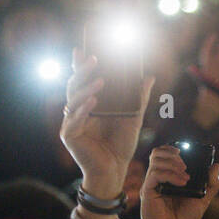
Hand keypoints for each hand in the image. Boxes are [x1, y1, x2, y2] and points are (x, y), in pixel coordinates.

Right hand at [60, 48, 155, 197]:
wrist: (116, 170)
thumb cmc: (121, 144)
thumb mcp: (133, 117)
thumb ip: (137, 97)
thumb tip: (148, 76)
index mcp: (88, 104)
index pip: (82, 80)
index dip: (80, 65)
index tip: (82, 48)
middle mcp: (76, 111)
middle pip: (74, 85)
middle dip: (83, 71)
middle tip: (94, 58)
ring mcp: (71, 123)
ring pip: (73, 100)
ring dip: (86, 88)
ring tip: (100, 79)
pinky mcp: (70, 136)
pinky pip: (75, 119)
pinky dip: (84, 109)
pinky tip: (93, 101)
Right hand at [137, 148, 218, 218]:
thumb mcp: (203, 200)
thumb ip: (211, 184)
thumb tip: (216, 166)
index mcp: (168, 177)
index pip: (165, 154)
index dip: (173, 148)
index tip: (186, 152)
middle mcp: (158, 178)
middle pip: (157, 152)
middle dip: (173, 153)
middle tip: (185, 165)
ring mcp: (152, 184)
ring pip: (156, 160)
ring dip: (173, 164)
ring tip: (185, 176)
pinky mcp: (148, 191)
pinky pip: (155, 174)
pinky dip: (170, 174)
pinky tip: (182, 183)